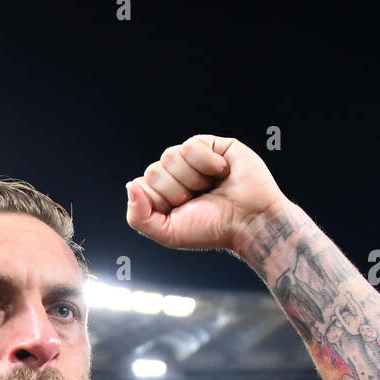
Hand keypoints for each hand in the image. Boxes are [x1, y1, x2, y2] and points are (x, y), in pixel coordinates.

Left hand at [126, 135, 286, 252]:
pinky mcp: (211, 145)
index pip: (141, 186)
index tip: (181, 212)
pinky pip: (191, 145)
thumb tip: (131, 186)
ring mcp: (193, 159)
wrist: (249, 221)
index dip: (159, 201)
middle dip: (176, 191)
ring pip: (170, 156)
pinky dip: (206, 163)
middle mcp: (176, 175)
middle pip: (154, 171)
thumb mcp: (168, 233)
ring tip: (211, 187)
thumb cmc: (212, 229)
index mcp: (163, 194)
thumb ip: (138, 217)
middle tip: (199, 200)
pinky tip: (222, 172)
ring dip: (192, 178)